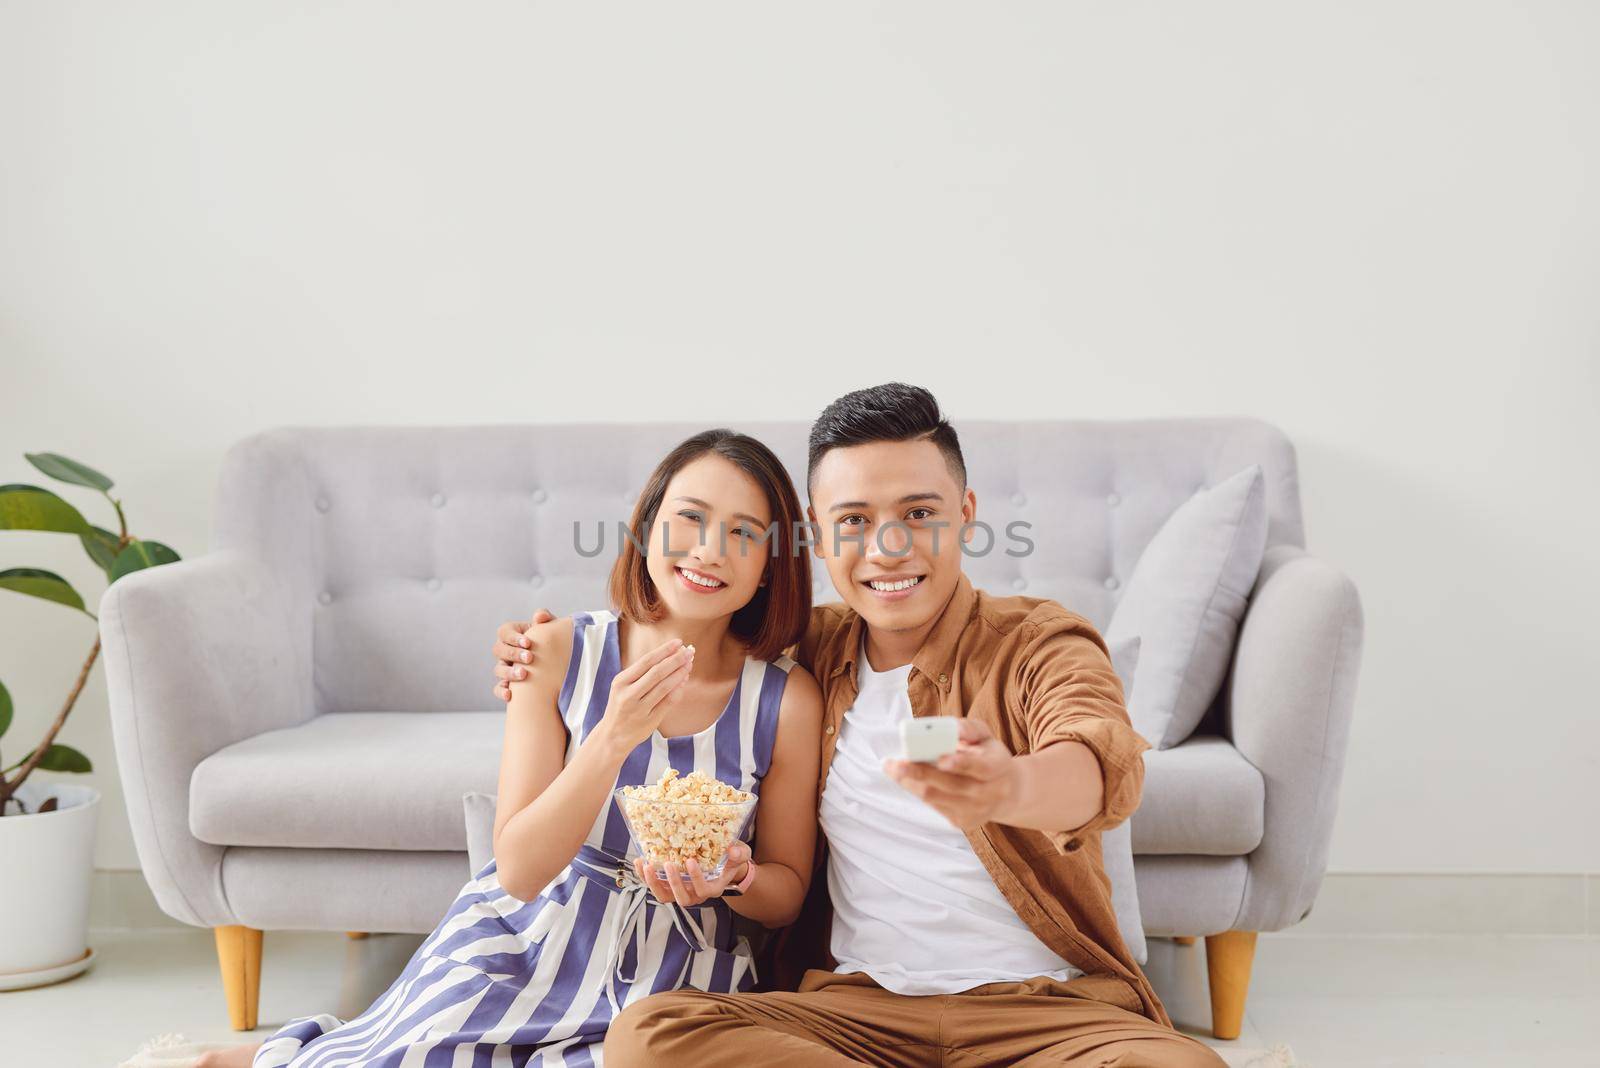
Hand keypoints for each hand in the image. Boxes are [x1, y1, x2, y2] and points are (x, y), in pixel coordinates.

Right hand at [492, 609, 555, 701]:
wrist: (560, 662)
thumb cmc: (551, 640)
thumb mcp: (551, 628)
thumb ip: (545, 618)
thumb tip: (539, 616)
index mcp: (512, 634)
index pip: (504, 632)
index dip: (513, 637)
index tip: (528, 643)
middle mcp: (505, 651)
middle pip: (498, 650)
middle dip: (513, 654)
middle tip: (530, 658)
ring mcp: (504, 668)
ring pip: (498, 670)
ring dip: (509, 672)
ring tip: (524, 674)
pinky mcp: (507, 684)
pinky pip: (498, 689)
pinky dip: (501, 691)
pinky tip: (510, 695)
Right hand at [594, 639, 694, 753]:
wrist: (612, 736)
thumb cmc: (621, 706)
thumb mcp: (623, 687)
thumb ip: (643, 674)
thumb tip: (670, 656)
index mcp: (621, 682)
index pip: (646, 661)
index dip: (664, 650)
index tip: (678, 642)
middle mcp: (628, 694)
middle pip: (657, 672)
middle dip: (675, 660)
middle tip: (689, 651)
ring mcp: (639, 709)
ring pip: (664, 687)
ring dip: (679, 673)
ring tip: (689, 664)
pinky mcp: (649, 721)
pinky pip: (668, 702)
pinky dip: (678, 690)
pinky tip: (684, 681)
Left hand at [634, 841, 751, 905]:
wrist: (723, 864)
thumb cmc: (731, 859)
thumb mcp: (741, 853)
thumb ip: (740, 853)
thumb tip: (733, 849)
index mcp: (713, 888)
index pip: (704, 890)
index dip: (696, 879)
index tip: (691, 861)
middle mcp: (696, 894)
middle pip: (682, 899)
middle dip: (674, 883)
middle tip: (668, 864)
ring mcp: (681, 891)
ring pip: (665, 897)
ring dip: (654, 884)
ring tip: (646, 866)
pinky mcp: (669, 886)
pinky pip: (655, 886)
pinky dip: (645, 877)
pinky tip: (639, 862)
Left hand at [883, 717, 1018, 830]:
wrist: (1008, 792)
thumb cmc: (989, 757)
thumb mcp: (986, 737)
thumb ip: (970, 728)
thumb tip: (952, 727)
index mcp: (998, 767)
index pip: (980, 767)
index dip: (960, 764)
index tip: (941, 758)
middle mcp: (990, 792)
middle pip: (950, 785)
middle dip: (920, 773)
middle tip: (895, 764)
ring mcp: (976, 810)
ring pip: (936, 798)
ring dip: (910, 784)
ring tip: (892, 769)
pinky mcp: (963, 822)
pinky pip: (934, 806)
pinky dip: (918, 791)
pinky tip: (908, 780)